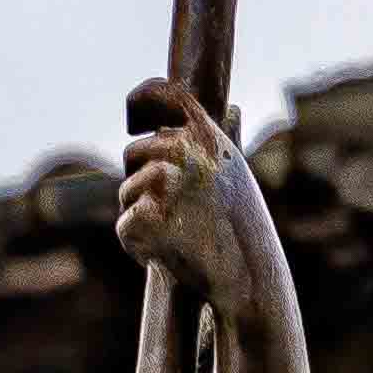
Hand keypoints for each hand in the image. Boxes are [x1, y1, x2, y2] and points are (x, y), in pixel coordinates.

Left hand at [113, 87, 262, 312]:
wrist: (248, 276)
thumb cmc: (243, 229)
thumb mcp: (235, 175)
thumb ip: (211, 146)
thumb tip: (223, 112)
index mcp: (207, 137)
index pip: (168, 95)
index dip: (144, 100)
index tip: (134, 118)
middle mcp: (183, 151)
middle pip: (134, 153)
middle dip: (140, 180)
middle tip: (169, 210)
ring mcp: (163, 182)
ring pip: (126, 192)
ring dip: (141, 214)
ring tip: (177, 235)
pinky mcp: (145, 216)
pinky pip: (125, 225)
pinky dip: (138, 243)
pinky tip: (167, 253)